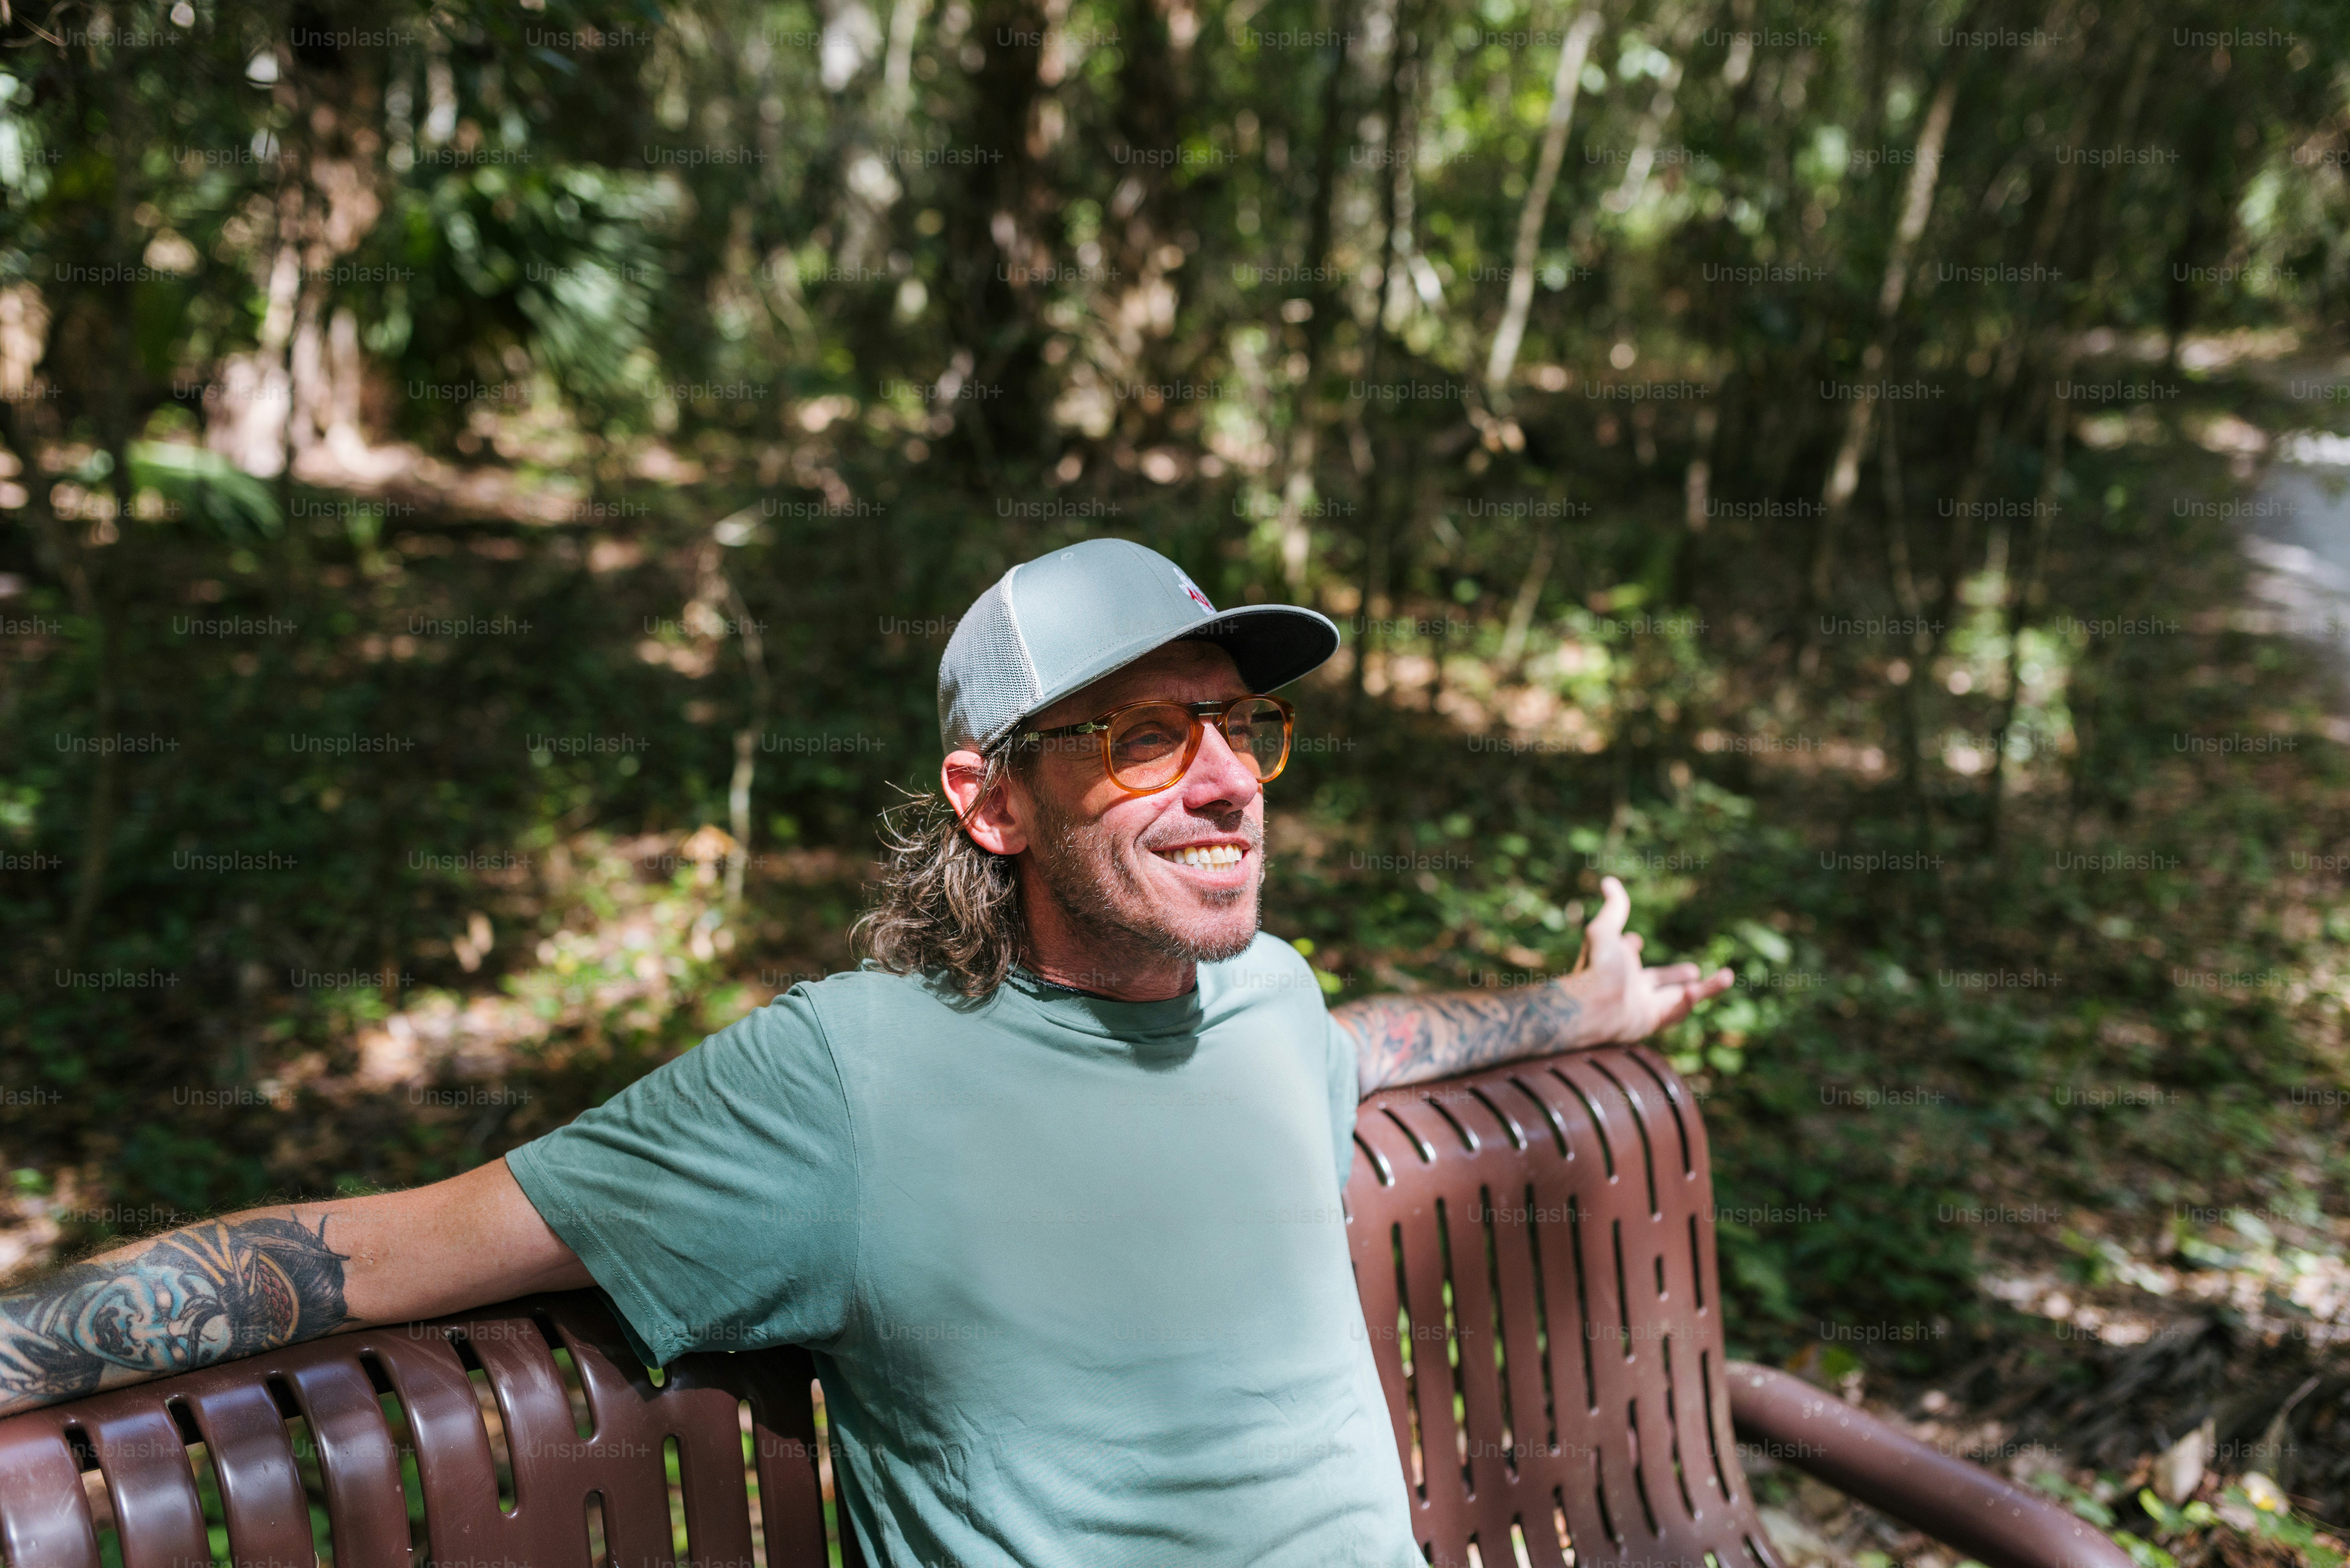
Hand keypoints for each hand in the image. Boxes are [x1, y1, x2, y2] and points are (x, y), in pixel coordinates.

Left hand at [1567, 876, 1733, 1043]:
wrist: (1593, 1005)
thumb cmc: (1596, 967)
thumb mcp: (1605, 930)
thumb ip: (1614, 908)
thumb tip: (1608, 881)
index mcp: (1619, 965)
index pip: (1628, 956)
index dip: (1631, 947)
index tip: (1634, 941)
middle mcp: (1630, 988)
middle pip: (1659, 982)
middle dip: (1675, 976)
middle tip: (1692, 970)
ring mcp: (1642, 1007)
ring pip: (1678, 999)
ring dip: (1704, 988)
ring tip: (1728, 976)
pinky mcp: (1652, 1022)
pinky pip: (1678, 1013)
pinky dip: (1690, 1001)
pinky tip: (1698, 988)